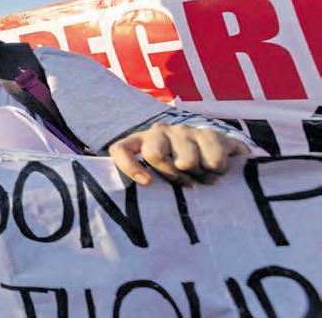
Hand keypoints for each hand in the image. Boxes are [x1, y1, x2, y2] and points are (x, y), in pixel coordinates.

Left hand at [108, 123, 249, 185]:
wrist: (218, 155)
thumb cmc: (180, 175)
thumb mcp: (158, 181)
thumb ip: (146, 186)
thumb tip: (137, 209)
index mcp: (139, 143)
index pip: (121, 149)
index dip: (128, 165)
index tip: (146, 183)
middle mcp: (158, 132)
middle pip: (155, 155)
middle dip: (173, 176)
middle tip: (187, 183)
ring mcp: (182, 131)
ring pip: (187, 162)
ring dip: (199, 175)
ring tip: (203, 176)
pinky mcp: (208, 133)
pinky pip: (213, 160)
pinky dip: (218, 171)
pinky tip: (217, 169)